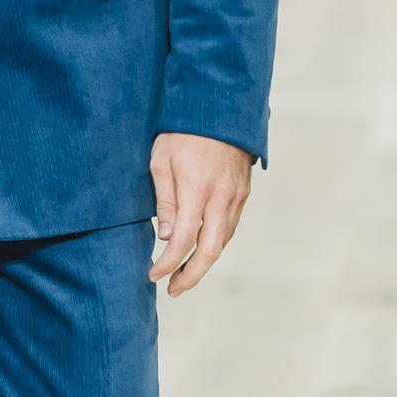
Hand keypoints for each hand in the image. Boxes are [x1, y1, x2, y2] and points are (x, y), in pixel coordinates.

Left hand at [148, 131, 252, 296]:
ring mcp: (236, 196)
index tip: (153, 275)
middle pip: (210, 250)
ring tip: (183, 276)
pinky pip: (230, 227)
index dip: (169, 263)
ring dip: (204, 263)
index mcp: (197, 188)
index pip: (184, 240)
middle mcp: (221, 196)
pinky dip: (216, 244)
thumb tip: (168, 238)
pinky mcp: (243, 192)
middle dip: (191, 276)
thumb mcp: (161, 160)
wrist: (219, 106)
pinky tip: (201, 250)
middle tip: (173, 291)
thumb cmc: (182, 131)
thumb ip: (165, 201)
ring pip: (223, 241)